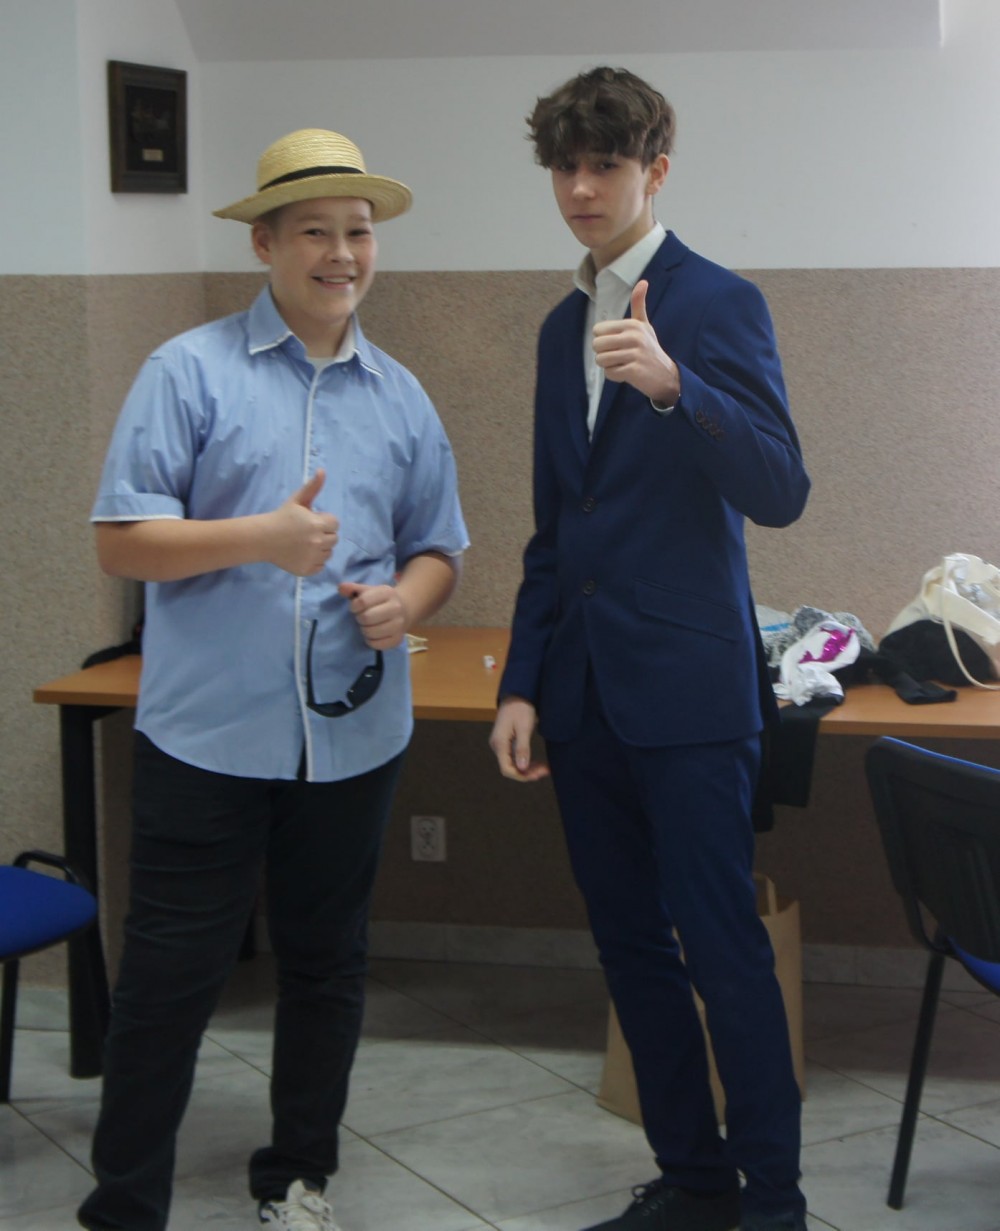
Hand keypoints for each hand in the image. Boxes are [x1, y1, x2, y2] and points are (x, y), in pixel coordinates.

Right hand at [263, 471, 338, 576]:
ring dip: (321, 548)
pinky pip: (320, 566)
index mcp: (318, 525)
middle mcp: (318, 543)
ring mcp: (312, 558)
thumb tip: (322, 470)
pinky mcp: (306, 570)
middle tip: (306, 532)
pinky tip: (301, 553)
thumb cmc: (281, 517)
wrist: (262, 538)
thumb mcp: (297, 500)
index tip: (310, 521)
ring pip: (328, 553)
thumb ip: (312, 487)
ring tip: (304, 543)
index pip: (335, 524)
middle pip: (334, 539)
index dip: (323, 521)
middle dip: (324, 534)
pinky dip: (314, 561)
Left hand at [339, 581, 408, 648]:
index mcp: (387, 593)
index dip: (354, 606)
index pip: (363, 601)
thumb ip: (353, 588)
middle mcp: (396, 608)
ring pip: (371, 632)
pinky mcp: (398, 639)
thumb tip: (341, 587)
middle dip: (359, 618)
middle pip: (366, 618)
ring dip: (364, 630)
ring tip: (367, 625)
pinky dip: (370, 641)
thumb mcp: (368, 590)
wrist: (404, 609)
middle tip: (362, 617)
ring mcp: (399, 625)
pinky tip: (372, 634)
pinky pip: (376, 645)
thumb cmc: (380, 600)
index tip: (355, 607)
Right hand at [488, 697, 549, 781]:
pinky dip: (525, 762)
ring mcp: (501, 744)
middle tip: (545, 770)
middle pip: (510, 768)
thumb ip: (522, 749)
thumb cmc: (520, 708)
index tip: (539, 774)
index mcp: (500, 743)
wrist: (517, 694)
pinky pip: (514, 757)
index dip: (522, 775)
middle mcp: (497, 746)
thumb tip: (522, 767)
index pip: (507, 769)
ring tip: (543, 767)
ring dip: (528, 768)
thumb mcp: (524, 728)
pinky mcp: (506, 742)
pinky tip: (536, 762)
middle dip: (528, 772)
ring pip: (513, 764)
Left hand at [591, 280, 680, 405]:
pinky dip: (615, 376)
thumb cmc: (649, 348)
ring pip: (601, 360)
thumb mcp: (644, 324)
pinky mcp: (634, 370)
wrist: (665, 374)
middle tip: (618, 356)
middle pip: (596, 345)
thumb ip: (639, 304)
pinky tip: (626, 373)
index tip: (618, 343)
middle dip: (603, 353)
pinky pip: (609, 373)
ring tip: (622, 363)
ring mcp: (635, 354)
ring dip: (608, 365)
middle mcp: (634, 337)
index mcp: (632, 325)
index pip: (598, 330)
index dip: (603, 339)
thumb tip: (643, 281)